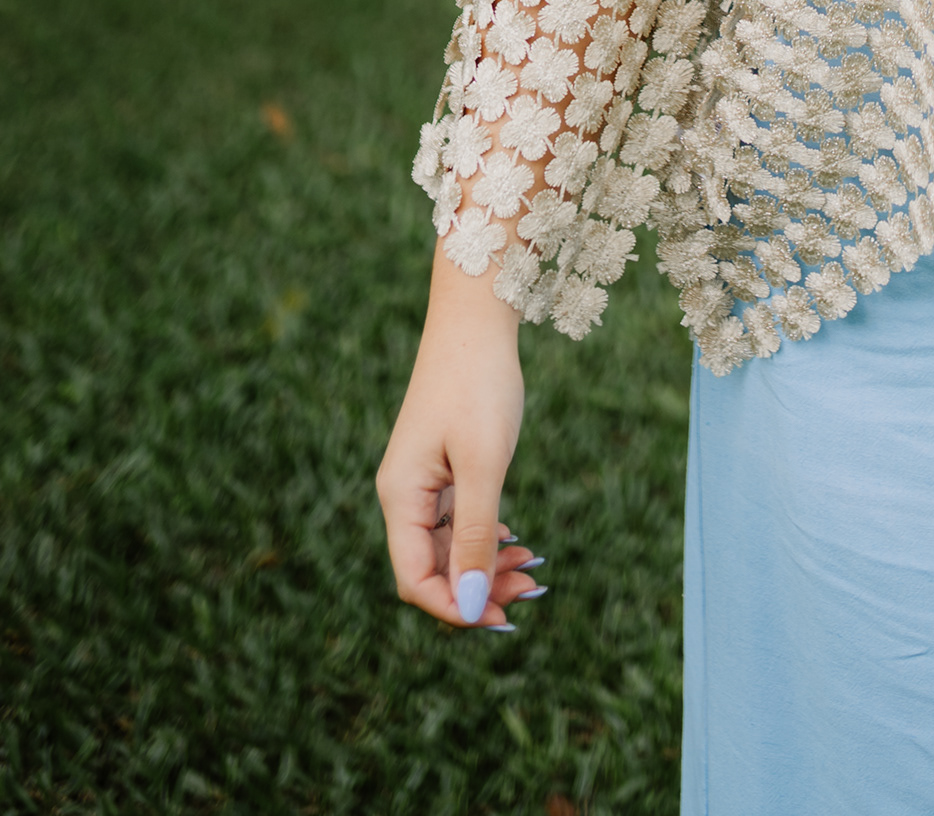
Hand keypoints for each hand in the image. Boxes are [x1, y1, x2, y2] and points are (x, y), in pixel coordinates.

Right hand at [376, 244, 543, 629]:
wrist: (476, 317)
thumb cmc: (478, 384)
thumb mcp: (483, 463)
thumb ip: (477, 534)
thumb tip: (472, 606)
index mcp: (400, 497)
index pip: (416, 579)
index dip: (455, 607)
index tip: (502, 619)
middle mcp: (404, 495)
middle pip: (433, 567)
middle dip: (478, 589)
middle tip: (530, 592)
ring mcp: (423, 480)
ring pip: (450, 546)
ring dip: (486, 565)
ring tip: (532, 570)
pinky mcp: (443, 466)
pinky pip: (459, 520)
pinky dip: (488, 537)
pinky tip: (516, 543)